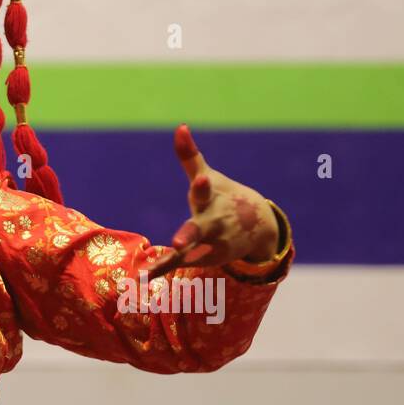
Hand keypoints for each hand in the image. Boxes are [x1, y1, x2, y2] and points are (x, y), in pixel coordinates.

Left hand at [146, 125, 279, 279]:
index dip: (203, 185)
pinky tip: (144, 278)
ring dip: (175, 260)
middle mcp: (214, 224)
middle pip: (199, 230)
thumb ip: (190, 156)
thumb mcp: (208, 176)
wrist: (259, 226)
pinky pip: (181, 264)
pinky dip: (163, 269)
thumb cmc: (224, 195)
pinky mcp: (206, 258)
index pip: (206, 191)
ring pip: (190, 252)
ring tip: (150, 271)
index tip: (202, 178)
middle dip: (189, 235)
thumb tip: (180, 126)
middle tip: (177, 242)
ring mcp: (213, 244)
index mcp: (211, 199)